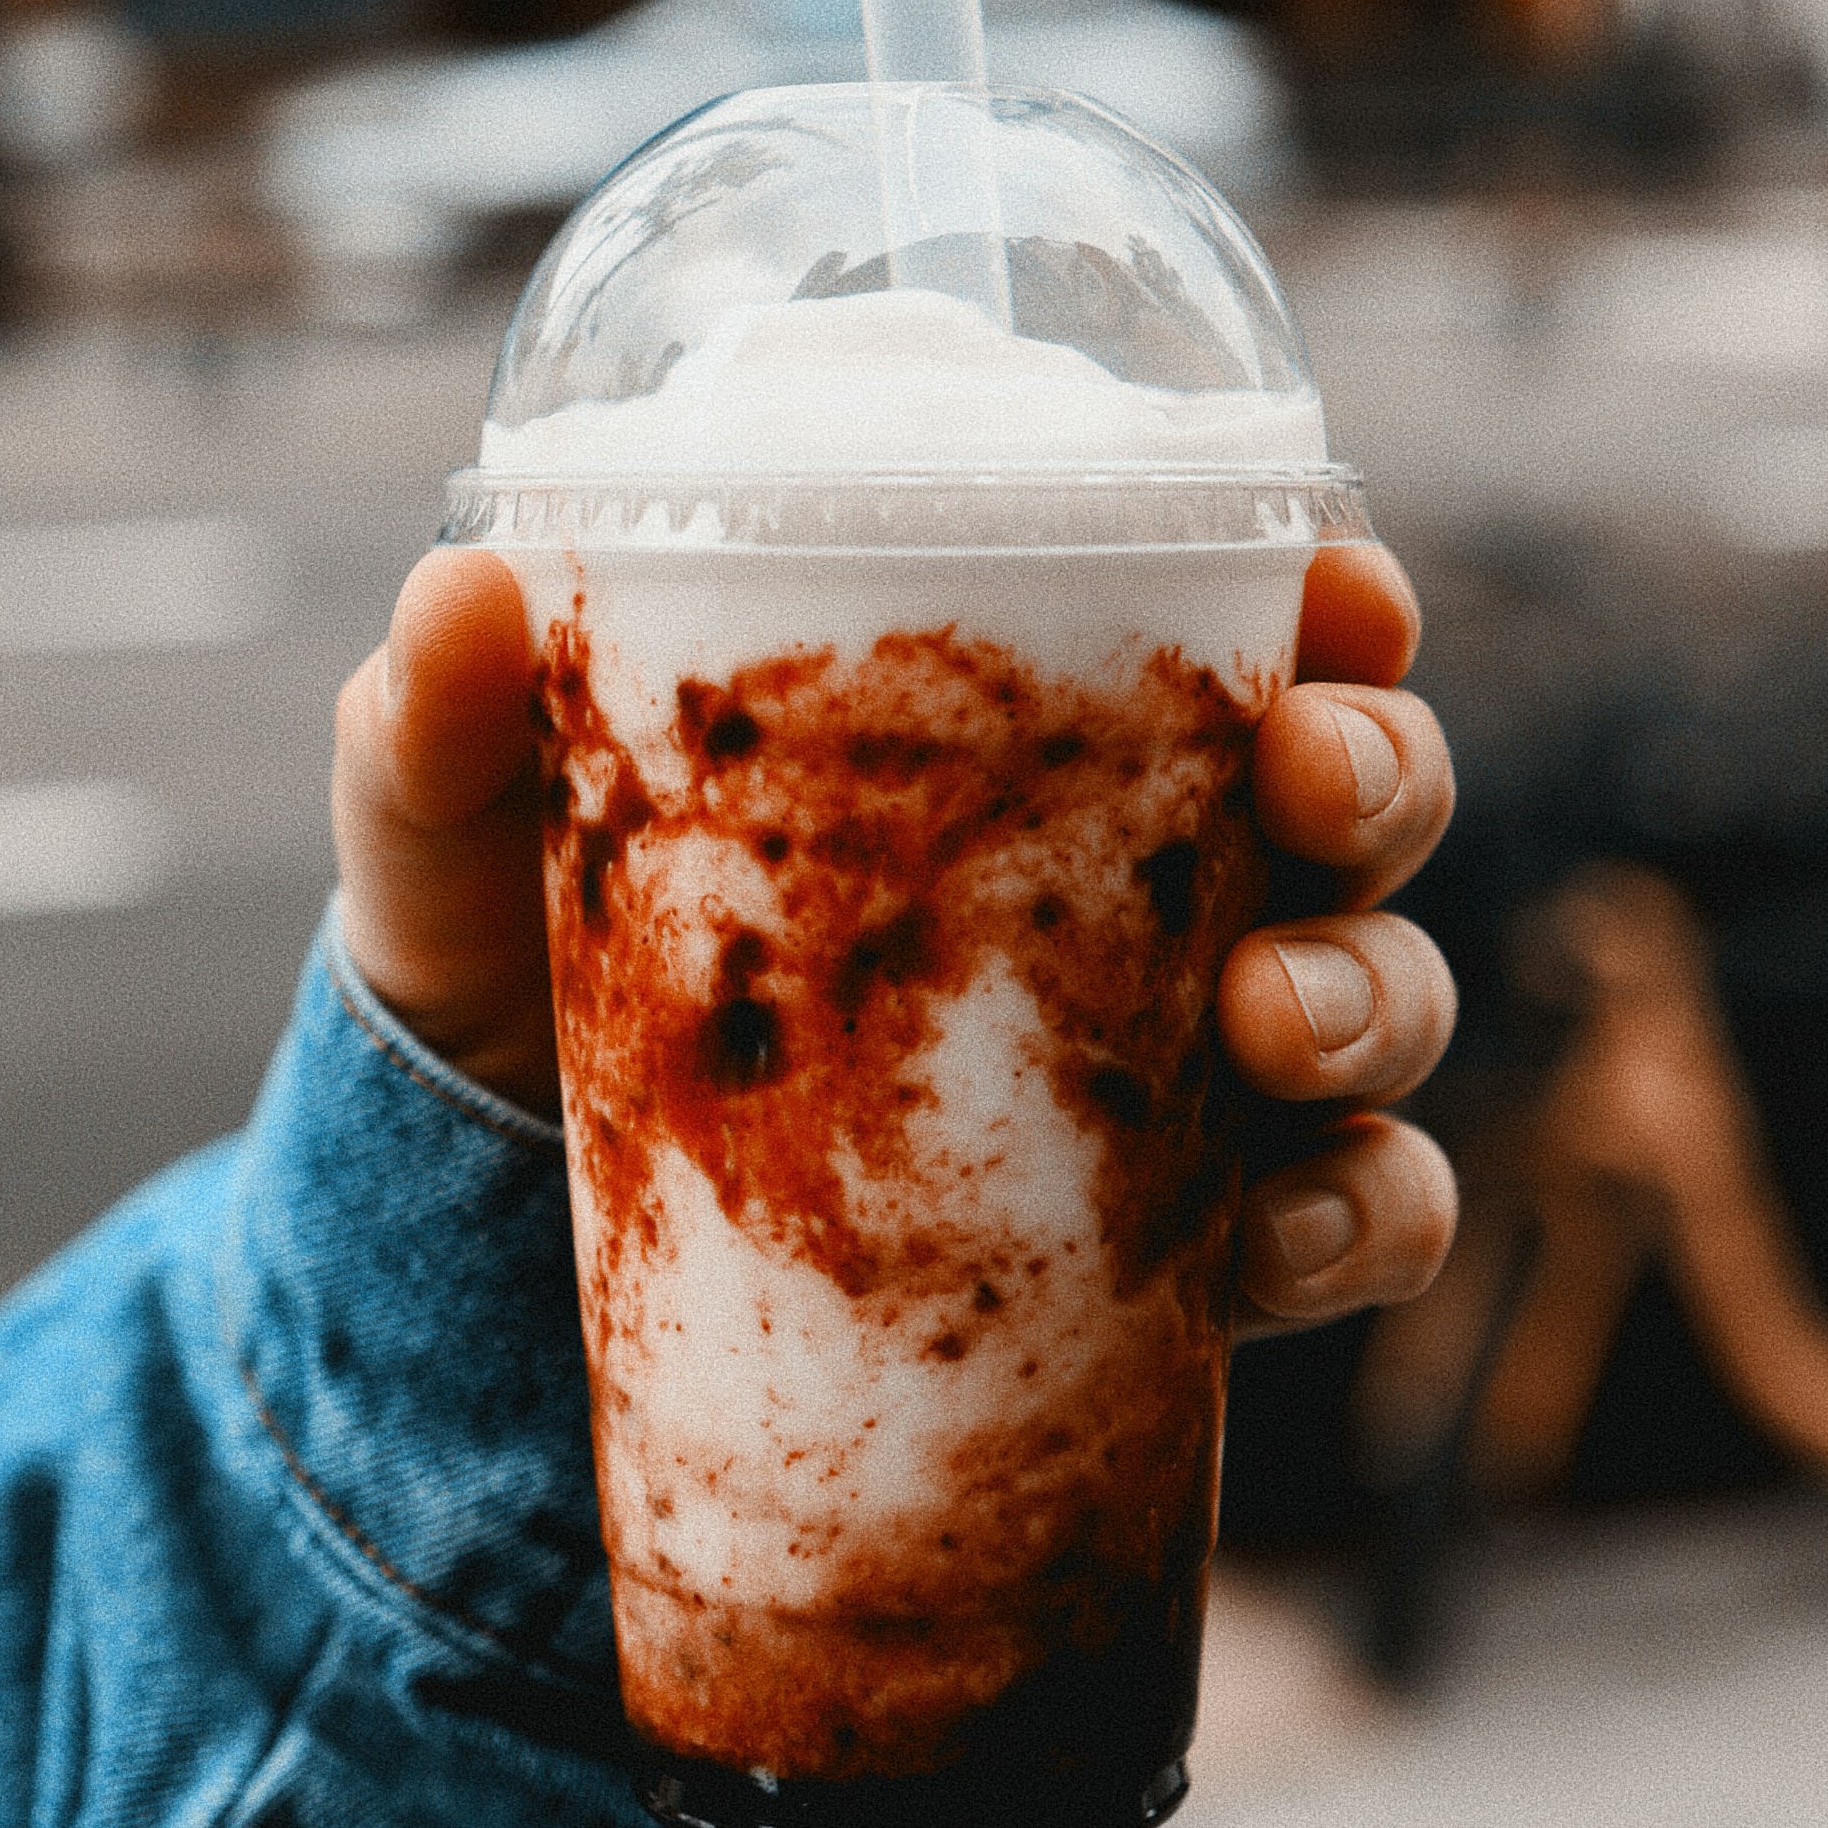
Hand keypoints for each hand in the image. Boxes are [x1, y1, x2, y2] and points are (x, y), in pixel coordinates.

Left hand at [335, 542, 1461, 1328]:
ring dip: (1372, 994)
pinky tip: (1269, 1244)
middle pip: (1365, 786)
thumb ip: (439, 720)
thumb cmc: (518, 939)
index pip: (1241, 615)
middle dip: (1383, 769)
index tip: (1331, 584)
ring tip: (1265, 1024)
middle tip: (1305, 784)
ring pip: (1388, 992)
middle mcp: (1148, 869)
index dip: (1336, 588)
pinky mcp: (1180, 1235)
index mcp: (1027, 723)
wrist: (498, 1210)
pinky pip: (1358, 1218)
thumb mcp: (453, 828)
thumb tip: (466, 591)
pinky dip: (1359, 1222)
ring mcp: (1180, 1058)